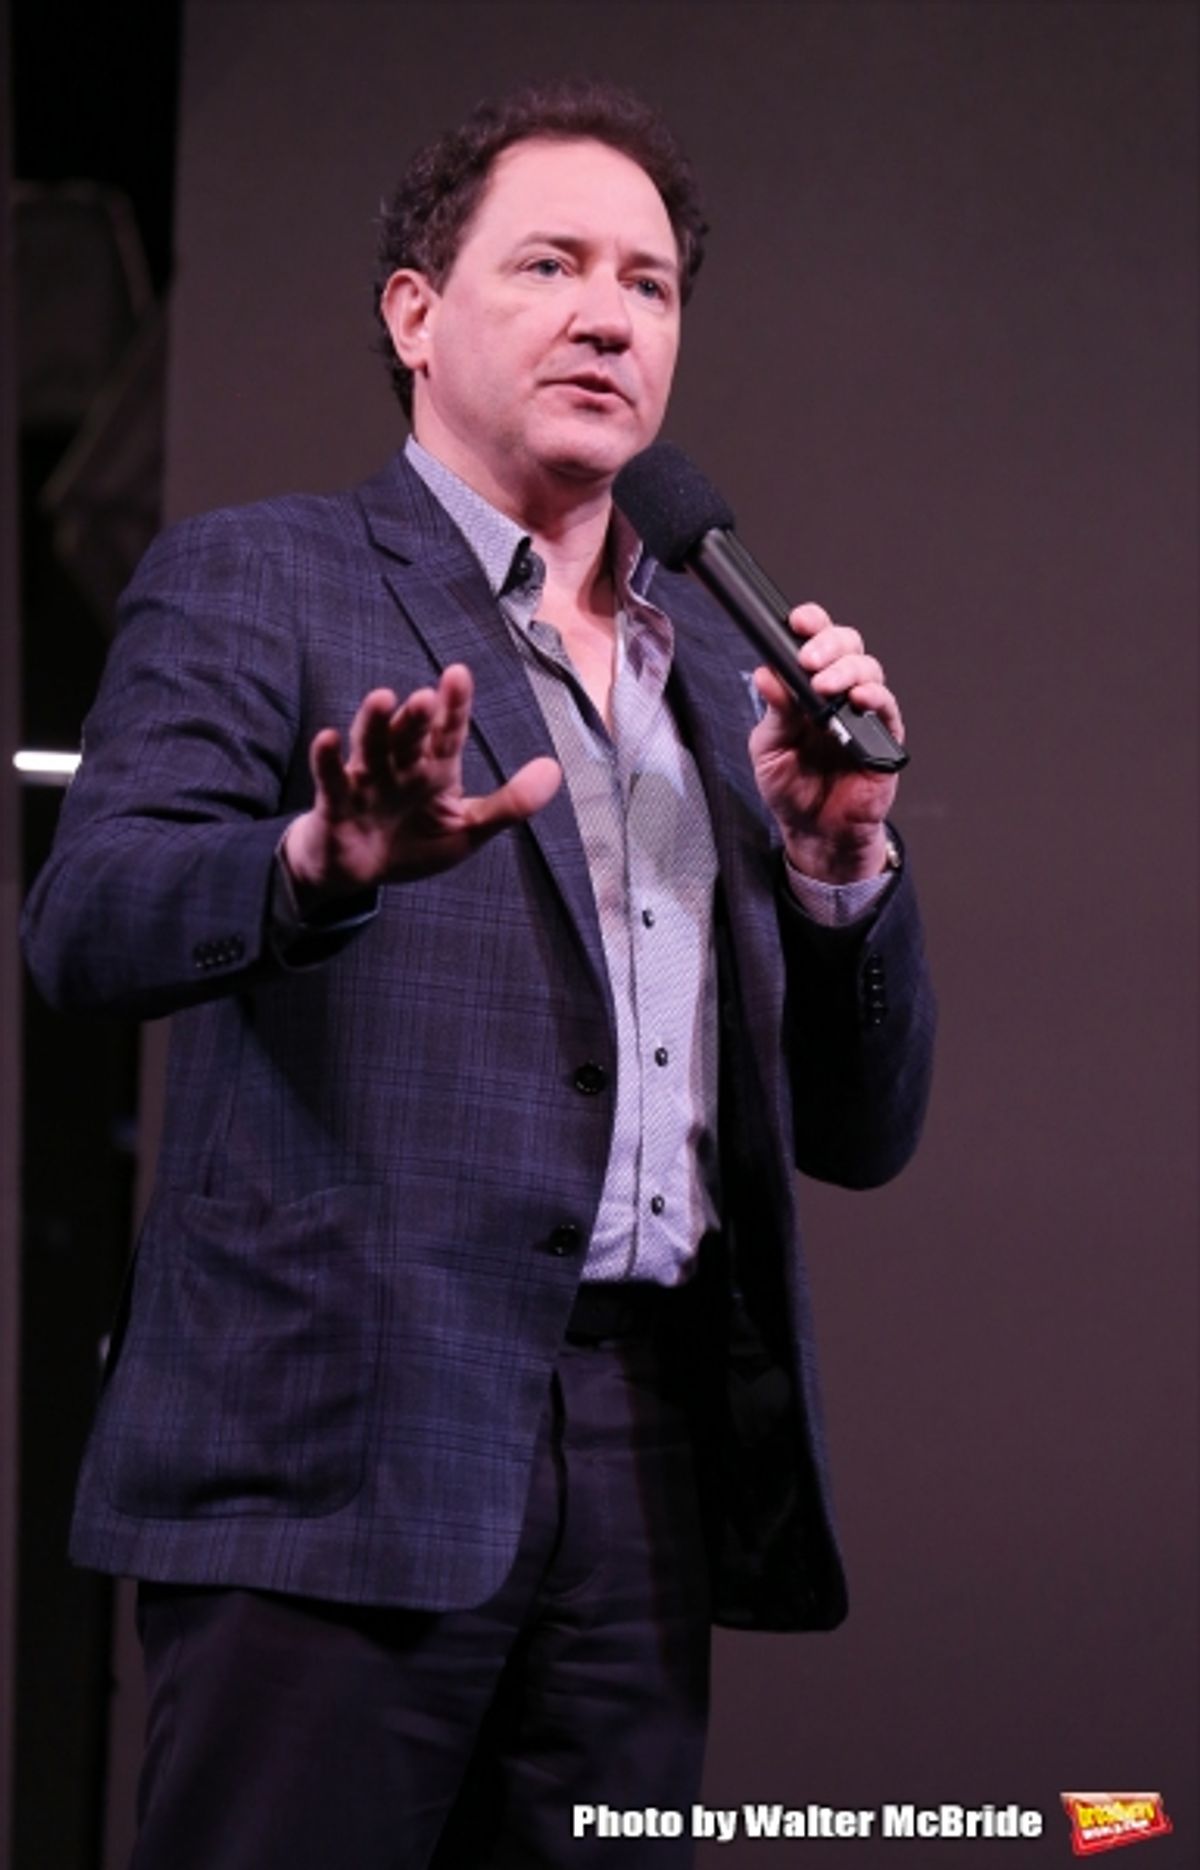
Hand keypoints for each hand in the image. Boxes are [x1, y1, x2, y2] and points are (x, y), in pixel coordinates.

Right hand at [282, 665, 560, 905]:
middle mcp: (400, 766)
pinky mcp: (335, 803)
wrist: (355, 872)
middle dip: (417, 717)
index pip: (448, 733)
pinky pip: (330, 780)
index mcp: (433, 769)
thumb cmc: (411, 843)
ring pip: (371, 746)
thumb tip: (554, 768)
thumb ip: (510, 804)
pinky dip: (326, 760)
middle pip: (409, 736)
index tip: (459, 674)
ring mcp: (365, 781)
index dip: (454, 706)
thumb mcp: (466, 829)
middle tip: (426, 697)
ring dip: (375, 724)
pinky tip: (327, 738)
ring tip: (383, 698)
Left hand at [749, 603, 903, 883]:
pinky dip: (875, 697)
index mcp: (807, 688)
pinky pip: (887, 708)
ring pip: (869, 669)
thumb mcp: (769, 749)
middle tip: (808, 661)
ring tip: (826, 686)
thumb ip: (773, 711)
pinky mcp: (884, 737)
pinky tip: (858, 699)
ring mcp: (863, 712)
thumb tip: (766, 674)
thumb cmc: (790, 788)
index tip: (797, 622)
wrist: (815, 832)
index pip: (815, 642)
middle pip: (847, 645)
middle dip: (829, 643)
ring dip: (848, 670)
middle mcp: (838, 693)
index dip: (811, 624)